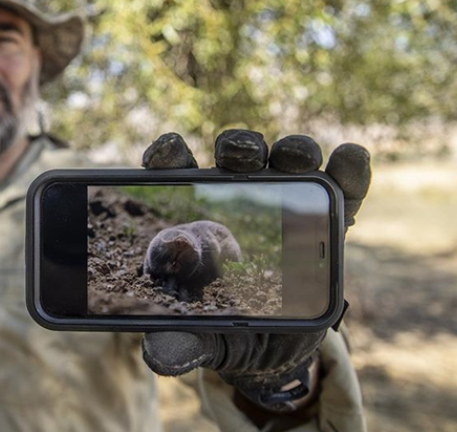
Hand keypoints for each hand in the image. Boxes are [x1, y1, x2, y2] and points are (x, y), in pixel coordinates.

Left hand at [139, 130, 370, 412]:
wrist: (279, 350)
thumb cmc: (228, 332)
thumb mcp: (203, 341)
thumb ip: (180, 342)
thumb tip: (157, 356)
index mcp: (198, 218)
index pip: (177, 175)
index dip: (168, 155)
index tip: (165, 155)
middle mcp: (240, 199)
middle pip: (237, 158)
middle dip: (238, 148)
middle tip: (237, 159)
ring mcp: (289, 204)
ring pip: (288, 161)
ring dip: (291, 151)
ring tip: (294, 160)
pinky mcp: (332, 219)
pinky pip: (343, 188)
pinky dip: (348, 169)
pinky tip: (348, 158)